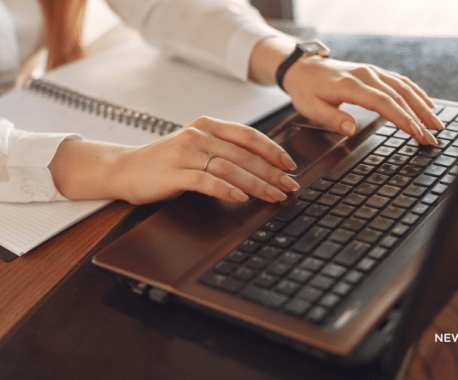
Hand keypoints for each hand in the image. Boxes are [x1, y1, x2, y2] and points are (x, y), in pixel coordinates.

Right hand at [49, 117, 299, 204]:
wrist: (124, 169)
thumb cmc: (163, 161)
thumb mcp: (195, 146)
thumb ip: (222, 149)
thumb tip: (260, 165)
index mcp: (207, 126)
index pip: (248, 135)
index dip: (273, 150)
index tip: (290, 165)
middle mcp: (198, 135)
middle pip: (244, 154)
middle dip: (272, 172)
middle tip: (289, 186)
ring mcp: (186, 153)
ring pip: (230, 167)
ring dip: (257, 183)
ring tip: (274, 196)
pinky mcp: (175, 173)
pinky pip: (207, 181)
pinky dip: (227, 189)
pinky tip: (241, 198)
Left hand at [249, 37, 443, 144]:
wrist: (302, 68)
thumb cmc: (306, 90)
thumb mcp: (311, 108)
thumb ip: (333, 118)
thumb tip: (351, 129)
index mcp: (351, 86)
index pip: (384, 103)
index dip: (403, 119)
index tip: (417, 134)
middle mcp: (366, 76)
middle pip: (399, 96)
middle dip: (419, 118)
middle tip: (433, 137)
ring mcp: (372, 72)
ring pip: (404, 88)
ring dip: (422, 106)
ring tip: (436, 124)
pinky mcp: (373, 73)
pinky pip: (400, 81)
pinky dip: (416, 93)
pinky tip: (426, 104)